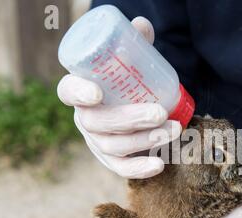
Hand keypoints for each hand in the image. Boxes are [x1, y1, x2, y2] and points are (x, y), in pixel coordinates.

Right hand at [57, 17, 180, 178]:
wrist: (126, 103)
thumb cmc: (124, 80)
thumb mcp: (127, 60)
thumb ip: (133, 43)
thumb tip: (142, 25)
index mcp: (80, 90)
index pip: (68, 91)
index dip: (78, 92)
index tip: (97, 91)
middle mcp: (84, 118)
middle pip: (98, 123)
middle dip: (130, 119)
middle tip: (159, 113)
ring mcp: (96, 141)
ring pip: (113, 146)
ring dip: (145, 140)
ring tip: (174, 130)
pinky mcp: (110, 158)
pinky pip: (120, 168)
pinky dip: (139, 169)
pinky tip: (159, 166)